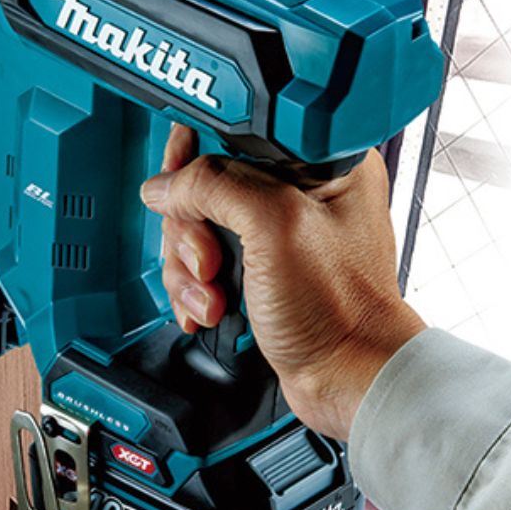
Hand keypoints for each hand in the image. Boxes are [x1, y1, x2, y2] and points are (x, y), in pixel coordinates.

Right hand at [140, 125, 424, 438]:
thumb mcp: (274, 227)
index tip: (178, 185)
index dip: (198, 157)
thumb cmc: (338, 309)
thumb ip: (214, 187)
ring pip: (196, 227)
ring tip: (212, 295)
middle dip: (193, 232)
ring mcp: (274, 232)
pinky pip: (202, 262)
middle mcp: (297, 190)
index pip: (235, 131)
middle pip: (204, 184)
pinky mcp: (258, 268)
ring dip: (190, 268)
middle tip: (210, 261)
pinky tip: (209, 307)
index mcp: (319, 160)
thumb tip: (165, 183)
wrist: (346, 378)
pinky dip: (195, 288)